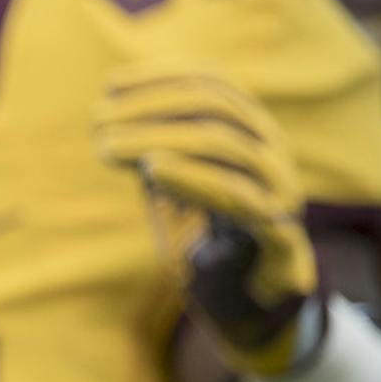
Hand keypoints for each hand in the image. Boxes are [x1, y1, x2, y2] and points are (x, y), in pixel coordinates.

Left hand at [93, 61, 317, 375]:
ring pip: (229, 147)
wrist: (244, 304)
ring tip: (109, 147)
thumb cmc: (202, 234)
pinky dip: (196, 178)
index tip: (109, 84)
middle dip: (151, 107)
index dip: (162, 77)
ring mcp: (283, 196)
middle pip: (219, 109)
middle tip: (96, 120)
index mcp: (253, 135)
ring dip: (162, 139)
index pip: (216, 84)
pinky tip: (153, 170)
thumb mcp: (171, 178)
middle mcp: (273, 157)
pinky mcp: (283, 239)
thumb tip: (107, 105)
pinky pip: (242, 199)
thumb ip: (150, 143)